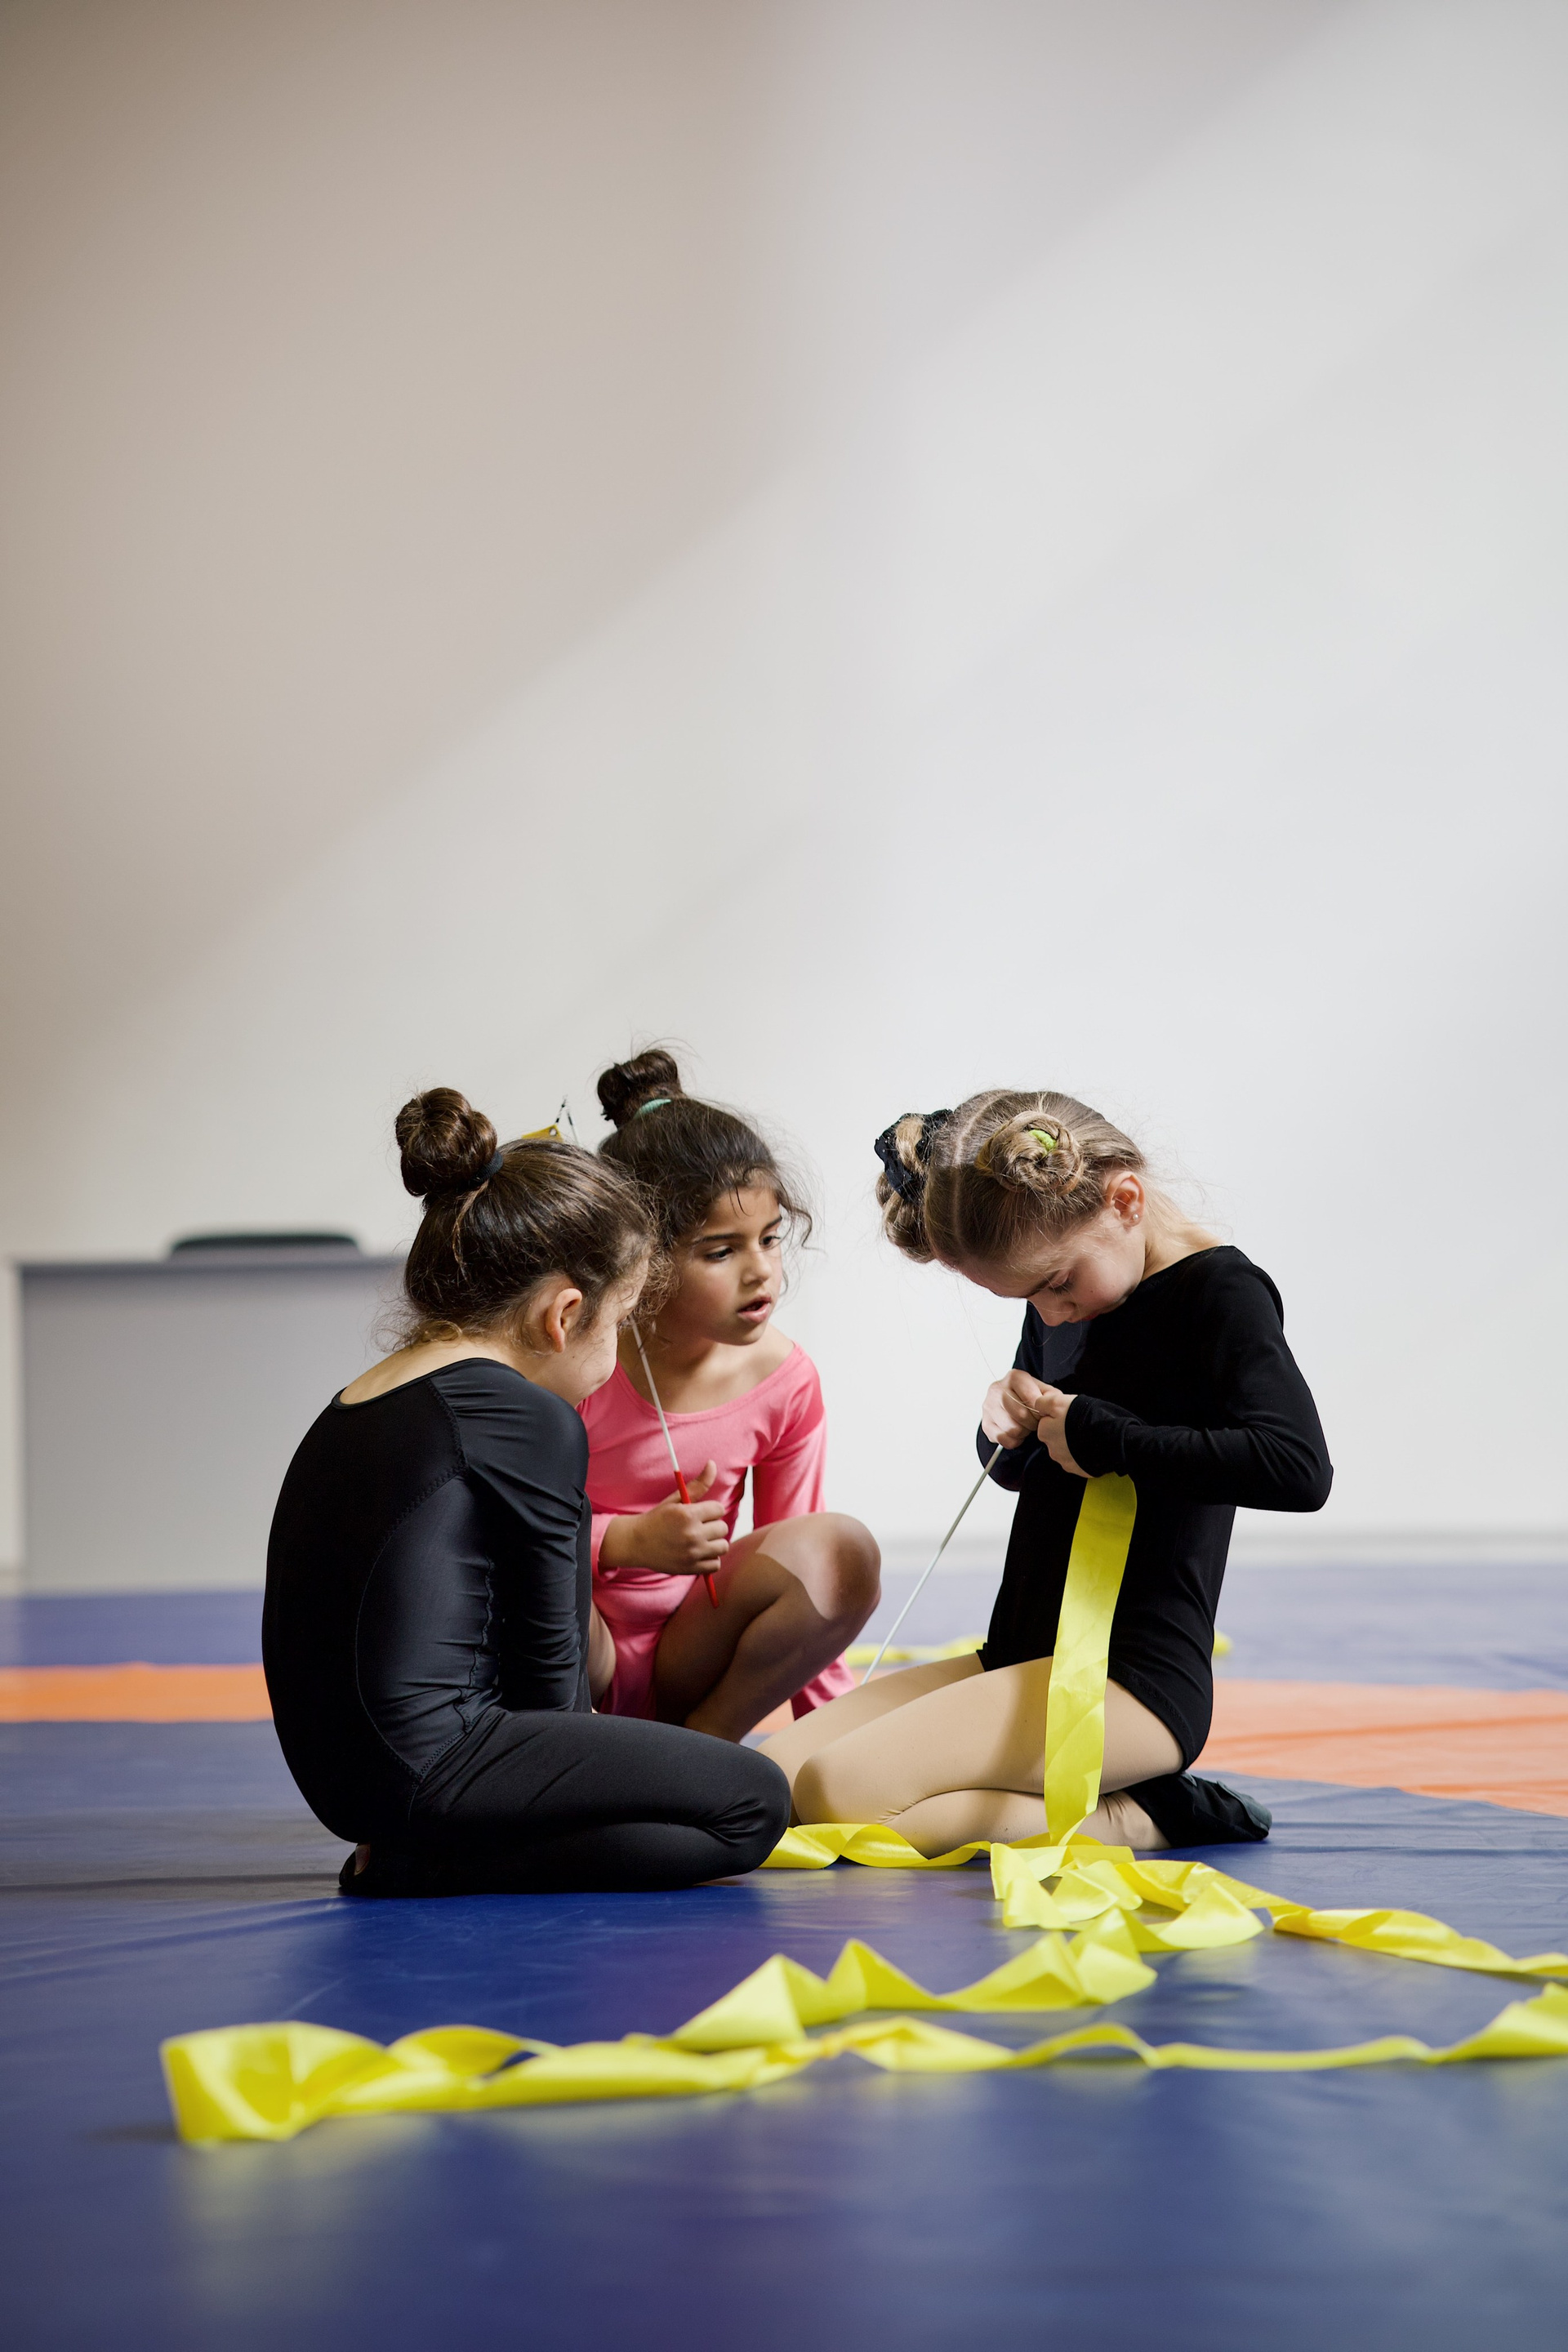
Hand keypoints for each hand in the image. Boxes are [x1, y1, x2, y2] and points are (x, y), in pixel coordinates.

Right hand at [598, 1461, 729, 1574]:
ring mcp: (692, 1553)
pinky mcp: (691, 1568)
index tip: (699, 1513)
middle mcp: (691, 1534)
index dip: (710, 1510)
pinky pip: (716, 1564)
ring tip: (701, 1539)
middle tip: (698, 1526)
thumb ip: (698, 1484)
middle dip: (712, 1525)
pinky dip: (711, 1559)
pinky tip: (700, 1552)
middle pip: (722, 1527)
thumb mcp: (676, 1500)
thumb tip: (712, 1464)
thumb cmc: (658, 1518)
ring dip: (715, 1542)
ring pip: (723, 1546)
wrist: (636, 1543)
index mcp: (687, 1515)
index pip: (718, 1509)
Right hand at [981, 1369, 1054, 1447]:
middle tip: (1034, 1422)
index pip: (1031, 1399)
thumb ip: (1050, 1397)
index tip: (1042, 1414)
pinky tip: (1016, 1433)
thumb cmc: (1028, 1396)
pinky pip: (1003, 1439)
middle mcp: (997, 1389)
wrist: (1010, 1399)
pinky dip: (1014, 1440)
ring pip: (1012, 1429)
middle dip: (1032, 1423)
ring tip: (1025, 1426)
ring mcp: (989, 1406)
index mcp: (1014, 1377)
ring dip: (1023, 1432)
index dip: (1040, 1411)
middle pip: (1021, 1415)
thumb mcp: (1043, 1391)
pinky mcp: (986, 1423)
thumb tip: (1051, 1407)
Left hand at [1032, 1386, 1087, 1476]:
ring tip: (1088, 1435)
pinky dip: (1083, 1454)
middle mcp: (1052, 1451)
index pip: (1046, 1423)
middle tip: (1079, 1423)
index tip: (1068, 1414)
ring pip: (1067, 1450)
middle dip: (1064, 1432)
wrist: (1110, 1438)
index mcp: (1045, 1433)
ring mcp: (1066, 1462)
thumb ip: (1043, 1403)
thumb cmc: (1084, 1417)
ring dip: (1073, 1444)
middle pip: (1056, 1437)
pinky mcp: (1080, 1470)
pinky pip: (1078, 1460)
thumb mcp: (1059, 1402)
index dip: (1057, 1416)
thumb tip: (1038, 1407)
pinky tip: (1093, 1446)